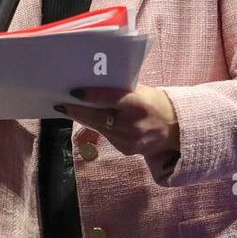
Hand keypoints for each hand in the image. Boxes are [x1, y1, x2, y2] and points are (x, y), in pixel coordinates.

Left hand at [56, 85, 180, 175]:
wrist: (175, 128)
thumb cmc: (155, 103)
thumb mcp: (142, 91)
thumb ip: (120, 91)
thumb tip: (92, 88)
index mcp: (139, 104)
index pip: (111, 98)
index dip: (91, 95)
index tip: (74, 92)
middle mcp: (133, 124)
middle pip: (99, 117)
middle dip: (77, 111)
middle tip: (61, 104)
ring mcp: (129, 140)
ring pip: (100, 128)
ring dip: (85, 119)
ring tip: (71, 109)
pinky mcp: (126, 149)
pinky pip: (107, 136)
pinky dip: (99, 127)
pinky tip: (93, 120)